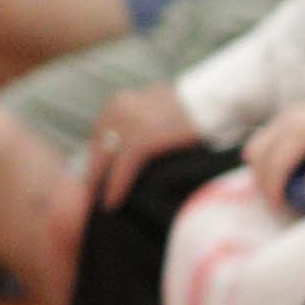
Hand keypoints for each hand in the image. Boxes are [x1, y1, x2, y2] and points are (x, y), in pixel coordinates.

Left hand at [78, 82, 199, 207]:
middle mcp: (117, 110)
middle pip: (96, 151)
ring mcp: (128, 124)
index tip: (94, 180)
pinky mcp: (141, 139)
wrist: (215, 98)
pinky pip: (121, 170)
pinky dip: (115, 188)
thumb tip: (129, 146)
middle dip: (93, 175)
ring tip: (98, 205)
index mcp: (119, 103)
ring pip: (104, 162)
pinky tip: (112, 204)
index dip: (95, 162)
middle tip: (89, 197)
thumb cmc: (192, 107)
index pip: (98, 138)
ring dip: (99, 186)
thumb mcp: (154, 108)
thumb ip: (138, 122)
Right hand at [244, 94, 304, 211]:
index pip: (276, 164)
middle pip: (257, 156)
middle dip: (263, 182)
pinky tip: (281, 170)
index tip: (278, 206)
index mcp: (303, 132)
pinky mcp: (282, 119)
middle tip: (277, 200)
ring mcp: (282, 118)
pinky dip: (264, 159)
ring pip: (254, 148)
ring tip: (277, 186)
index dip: (273, 189)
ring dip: (260, 170)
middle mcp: (287, 122)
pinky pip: (261, 141)